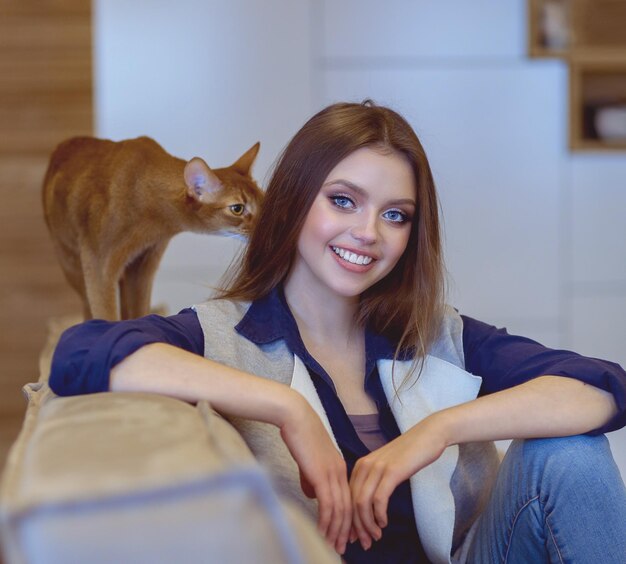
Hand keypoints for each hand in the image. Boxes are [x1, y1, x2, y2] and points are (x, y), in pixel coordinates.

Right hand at [279, 391, 351, 554]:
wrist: (295, 416)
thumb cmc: (298, 434)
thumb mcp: (308, 459)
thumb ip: (312, 478)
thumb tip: (312, 495)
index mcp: (340, 467)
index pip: (348, 498)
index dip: (348, 519)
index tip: (345, 535)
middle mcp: (341, 472)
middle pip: (348, 508)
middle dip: (346, 531)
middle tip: (343, 548)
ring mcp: (333, 473)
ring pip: (341, 510)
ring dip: (337, 531)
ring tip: (333, 547)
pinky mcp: (322, 475)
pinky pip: (328, 505)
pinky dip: (327, 522)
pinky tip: (323, 533)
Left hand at [349, 415, 447, 549]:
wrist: (428, 435)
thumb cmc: (410, 453)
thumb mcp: (386, 467)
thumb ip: (375, 482)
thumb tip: (368, 508)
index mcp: (360, 465)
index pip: (347, 497)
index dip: (349, 520)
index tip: (354, 536)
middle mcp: (364, 465)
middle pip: (351, 502)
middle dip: (356, 527)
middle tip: (365, 543)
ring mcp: (377, 467)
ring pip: (362, 503)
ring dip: (367, 525)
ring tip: (375, 537)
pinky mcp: (391, 471)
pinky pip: (378, 499)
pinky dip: (379, 515)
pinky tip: (384, 523)